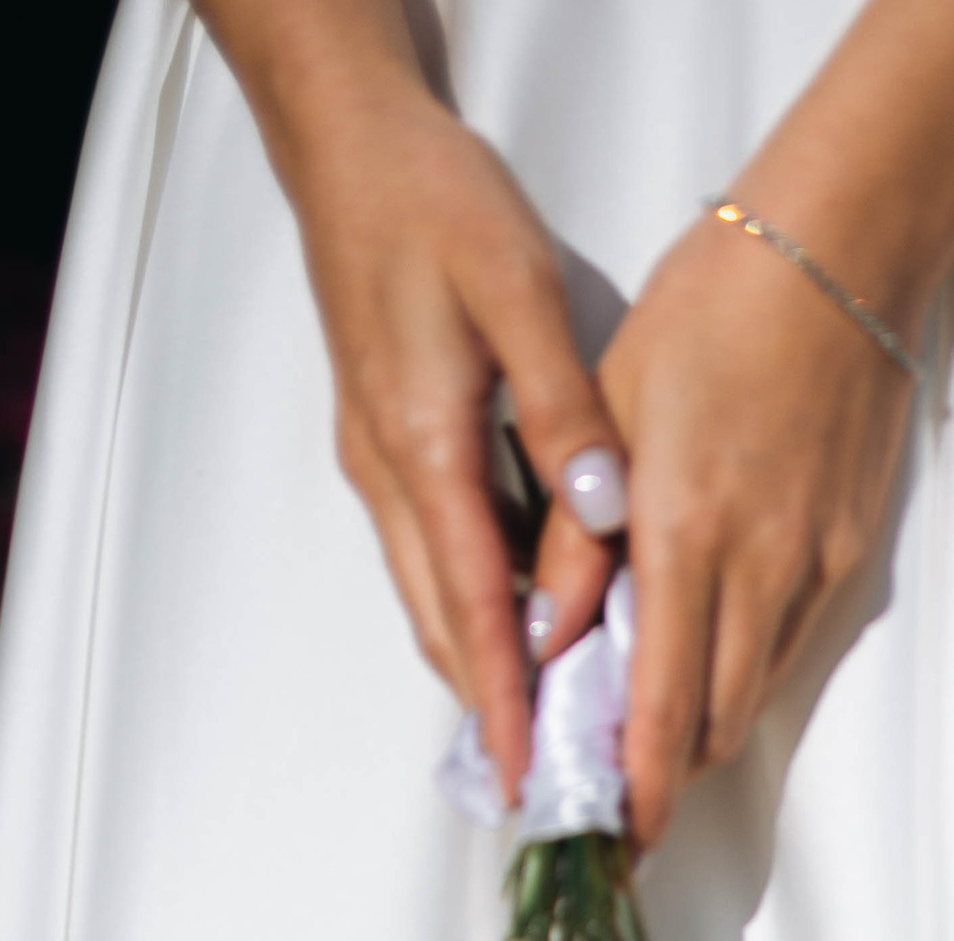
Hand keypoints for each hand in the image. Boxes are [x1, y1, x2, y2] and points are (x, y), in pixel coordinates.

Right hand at [254, 35, 621, 799]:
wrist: (349, 146)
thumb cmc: (432, 201)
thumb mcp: (518, 288)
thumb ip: (564, 407)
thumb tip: (604, 511)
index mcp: (421, 445)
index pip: (468, 608)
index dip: (502, 702)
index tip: (523, 779)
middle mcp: (388, 473)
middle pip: (442, 624)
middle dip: (494, 711)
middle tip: (551, 781)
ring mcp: (380, 465)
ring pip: (433, 596)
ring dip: (485, 665)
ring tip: (549, 726)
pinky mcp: (388, 446)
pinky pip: (434, 553)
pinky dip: (475, 607)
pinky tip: (528, 623)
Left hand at [533, 215, 916, 849]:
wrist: (845, 252)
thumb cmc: (713, 308)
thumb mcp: (611, 405)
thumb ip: (574, 538)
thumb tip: (541, 644)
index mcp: (688, 536)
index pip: (661, 711)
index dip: (636, 794)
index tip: (608, 842)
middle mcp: (761, 572)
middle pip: (710, 730)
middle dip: (660, 776)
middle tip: (610, 786)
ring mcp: (815, 570)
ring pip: (750, 699)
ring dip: (698, 730)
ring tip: (648, 731)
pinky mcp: (848, 557)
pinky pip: (786, 651)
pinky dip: (738, 676)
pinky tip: (702, 654)